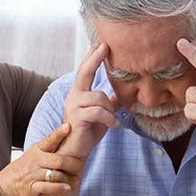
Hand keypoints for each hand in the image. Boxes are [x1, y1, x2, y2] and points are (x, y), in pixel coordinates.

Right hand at [0, 123, 83, 195]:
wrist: (5, 184)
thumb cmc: (25, 168)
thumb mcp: (34, 153)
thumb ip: (50, 146)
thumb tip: (68, 133)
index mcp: (37, 150)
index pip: (49, 139)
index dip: (59, 133)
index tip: (69, 126)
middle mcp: (35, 160)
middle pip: (59, 160)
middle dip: (73, 164)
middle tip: (81, 167)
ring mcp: (33, 174)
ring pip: (55, 174)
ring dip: (69, 178)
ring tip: (77, 180)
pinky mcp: (32, 187)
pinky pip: (48, 187)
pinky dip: (59, 188)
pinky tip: (67, 188)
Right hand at [60, 43, 119, 158]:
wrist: (74, 151)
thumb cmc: (87, 133)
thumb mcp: (103, 114)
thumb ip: (110, 102)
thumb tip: (122, 94)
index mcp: (79, 93)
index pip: (86, 70)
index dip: (93, 56)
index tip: (101, 43)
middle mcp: (74, 96)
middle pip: (85, 72)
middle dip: (95, 58)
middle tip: (105, 46)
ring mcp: (73, 106)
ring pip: (99, 97)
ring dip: (110, 109)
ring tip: (112, 120)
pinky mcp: (77, 117)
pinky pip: (98, 111)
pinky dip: (109, 118)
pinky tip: (113, 125)